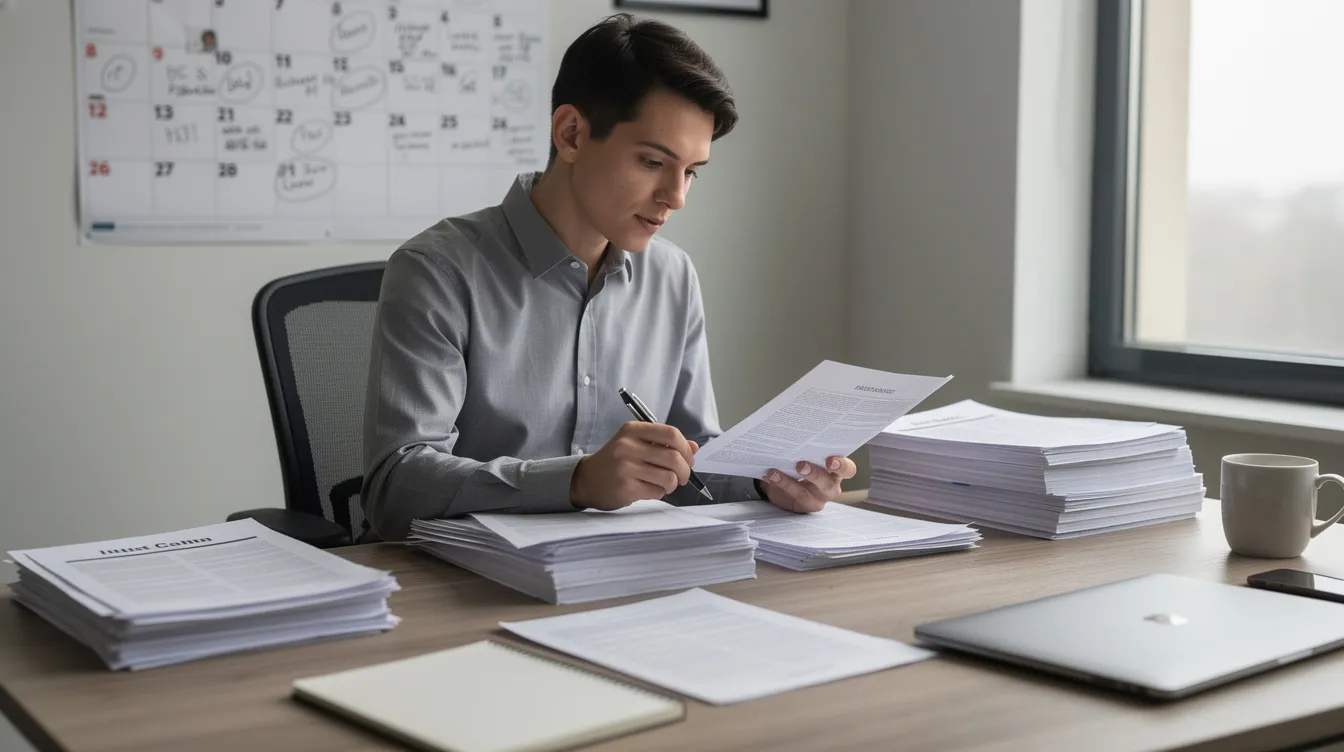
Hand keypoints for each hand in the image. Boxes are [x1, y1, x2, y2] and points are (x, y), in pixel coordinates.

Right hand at [570, 422, 697, 510]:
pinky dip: (659, 492)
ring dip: (673, 484)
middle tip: (683, 477)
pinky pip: (657, 491)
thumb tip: (695, 448)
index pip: (671, 434)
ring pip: (669, 477)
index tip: (688, 459)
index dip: (686, 448)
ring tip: (666, 484)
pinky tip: (650, 489)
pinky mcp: (625, 487)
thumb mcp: (637, 444)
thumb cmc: (617, 461)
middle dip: (685, 470)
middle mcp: (628, 446)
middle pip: (674, 457)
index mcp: (633, 430)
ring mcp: (625, 467)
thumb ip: (665, 444)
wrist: (587, 480)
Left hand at [760, 456, 857, 512]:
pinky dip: (779, 486)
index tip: (830, 460)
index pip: (848, 469)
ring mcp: (817, 498)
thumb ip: (808, 448)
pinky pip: (791, 499)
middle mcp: (830, 485)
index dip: (841, 466)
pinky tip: (769, 476)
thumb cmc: (804, 462)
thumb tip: (793, 435)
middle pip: (829, 484)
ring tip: (774, 472)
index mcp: (837, 470)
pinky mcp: (803, 506)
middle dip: (815, 474)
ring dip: (788, 482)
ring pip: (806, 494)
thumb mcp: (809, 454)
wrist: (789, 479)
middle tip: (800, 465)